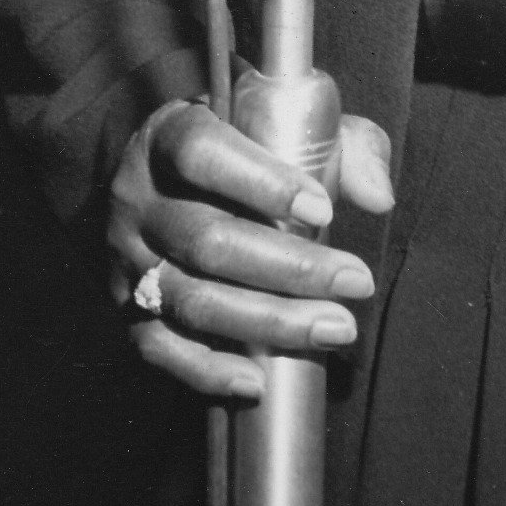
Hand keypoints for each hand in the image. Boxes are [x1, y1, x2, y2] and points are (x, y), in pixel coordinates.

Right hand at [106, 98, 395, 400]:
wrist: (161, 180)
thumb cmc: (245, 148)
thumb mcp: (292, 125)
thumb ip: (345, 148)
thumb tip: (378, 197)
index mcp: (169, 135)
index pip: (204, 154)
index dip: (264, 184)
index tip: (324, 211)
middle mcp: (139, 199)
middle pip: (208, 240)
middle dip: (291, 269)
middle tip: (357, 282)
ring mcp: (126, 258)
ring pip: (192, 299)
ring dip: (268, 322)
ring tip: (335, 328)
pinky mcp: (126, 309)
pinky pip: (158, 348)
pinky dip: (207, 370)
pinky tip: (258, 381)